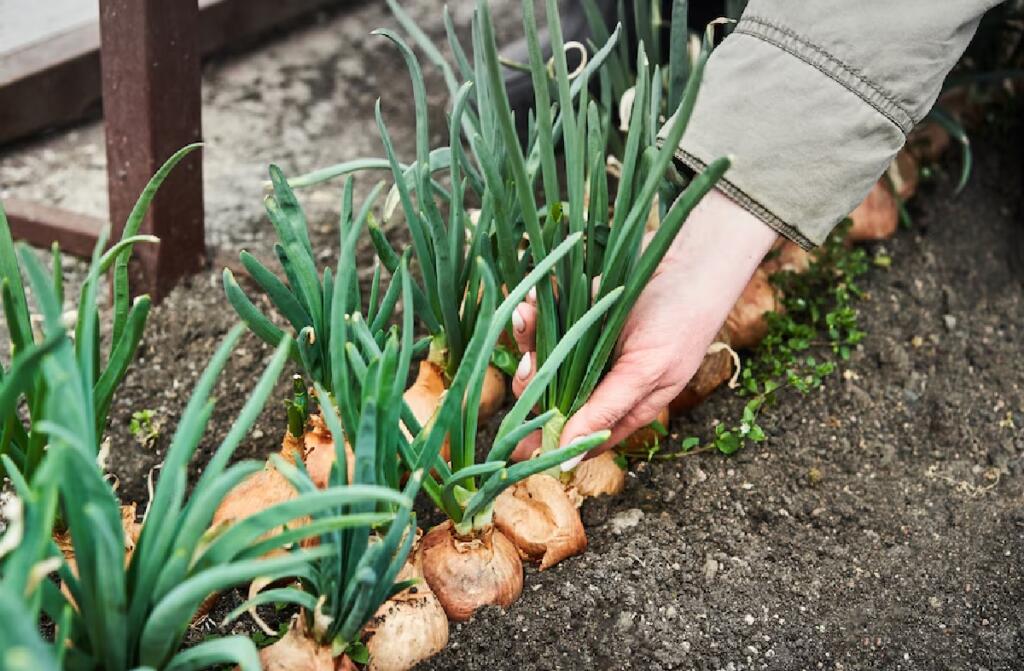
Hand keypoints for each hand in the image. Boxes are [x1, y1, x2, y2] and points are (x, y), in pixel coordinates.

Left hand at [509, 188, 778, 464]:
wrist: (691, 256)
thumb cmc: (681, 318)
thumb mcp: (647, 371)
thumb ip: (605, 410)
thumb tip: (567, 455)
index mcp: (621, 406)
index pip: (576, 438)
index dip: (546, 443)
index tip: (516, 442)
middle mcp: (600, 381)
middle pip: (550, 399)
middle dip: (532, 383)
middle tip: (529, 364)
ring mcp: (586, 347)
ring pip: (542, 356)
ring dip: (527, 339)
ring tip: (524, 315)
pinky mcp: (578, 313)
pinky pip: (546, 319)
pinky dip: (535, 309)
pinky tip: (532, 296)